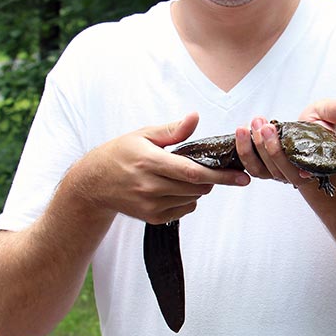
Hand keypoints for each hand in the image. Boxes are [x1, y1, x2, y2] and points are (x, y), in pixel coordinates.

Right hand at [73, 112, 249, 223]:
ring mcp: (150, 205)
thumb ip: (172, 130)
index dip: (220, 175)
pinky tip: (176, 187)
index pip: (192, 172)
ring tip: (186, 174)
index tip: (241, 176)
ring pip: (192, 199)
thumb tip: (195, 117)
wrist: (94, 183)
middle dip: (213, 178)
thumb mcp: (143, 134)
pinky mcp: (151, 218)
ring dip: (199, 187)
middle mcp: (149, 186)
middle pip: (196, 187)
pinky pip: (183, 210)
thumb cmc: (120, 153)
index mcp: (149, 162)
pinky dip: (188, 199)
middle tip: (214, 167)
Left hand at [235, 99, 335, 187]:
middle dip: (266, 147)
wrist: (312, 132)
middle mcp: (295, 174)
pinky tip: (241, 132)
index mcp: (314, 166)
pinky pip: (250, 165)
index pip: (298, 170)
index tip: (274, 130)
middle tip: (261, 123)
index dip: (282, 156)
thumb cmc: (322, 124)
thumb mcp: (329, 113)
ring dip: (251, 149)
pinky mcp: (264, 167)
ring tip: (247, 125)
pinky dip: (243, 150)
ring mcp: (278, 172)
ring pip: (261, 170)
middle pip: (277, 170)